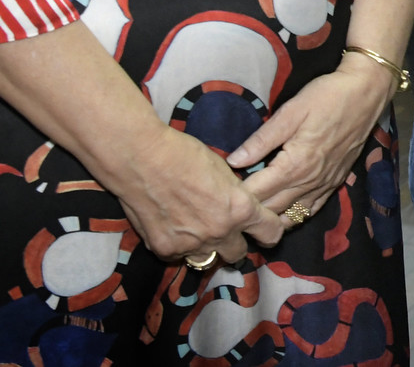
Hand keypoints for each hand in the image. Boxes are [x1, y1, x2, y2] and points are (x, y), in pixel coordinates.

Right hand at [116, 124, 285, 263]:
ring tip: (195, 229)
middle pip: (238, 254)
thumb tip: (239, 205)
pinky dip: (178, 245)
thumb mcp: (224, 171)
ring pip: (208, 259)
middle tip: (223, 229)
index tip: (262, 227)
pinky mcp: (165, 250)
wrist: (142, 158)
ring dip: (205, 248)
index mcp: (240, 209)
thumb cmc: (185, 154)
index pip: (271, 233)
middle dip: (234, 243)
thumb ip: (235, 195)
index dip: (268, 230)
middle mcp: (220, 232)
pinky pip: (179, 255)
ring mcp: (192, 245)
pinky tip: (170, 226)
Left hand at [230, 60, 397, 226]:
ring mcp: (324, 185)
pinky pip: (311, 211)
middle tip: (227, 205)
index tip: (218, 192)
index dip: (234, 196)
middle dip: (248, 212)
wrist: (367, 93)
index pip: (256, 193)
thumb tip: (233, 161)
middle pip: (271, 210)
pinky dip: (293, 216)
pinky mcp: (335, 183)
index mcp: (294, 166)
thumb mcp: (291, 112)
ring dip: (269, 219)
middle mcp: (309, 182)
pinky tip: (281, 212)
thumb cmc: (327, 97)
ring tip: (250, 216)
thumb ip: (261, 140)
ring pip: (291, 217)